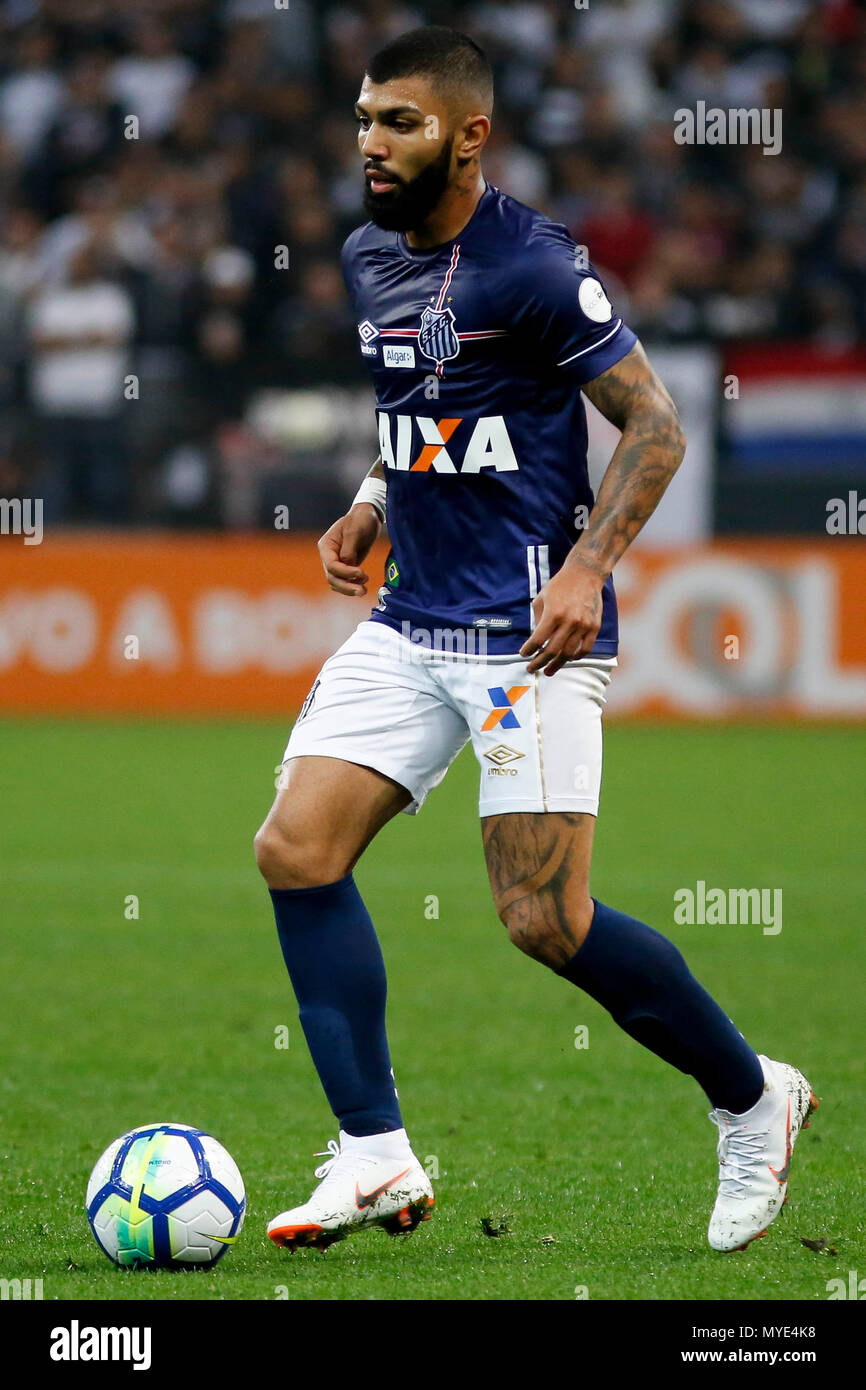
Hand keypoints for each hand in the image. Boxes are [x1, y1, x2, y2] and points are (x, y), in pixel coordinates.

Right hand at [318, 503, 380, 595]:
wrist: (369, 517)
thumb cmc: (360, 520)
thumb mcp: (354, 532)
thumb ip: (349, 550)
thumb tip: (348, 565)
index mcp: (326, 546)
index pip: (331, 565)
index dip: (345, 572)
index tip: (361, 572)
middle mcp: (328, 556)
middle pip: (333, 578)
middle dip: (347, 586)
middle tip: (362, 591)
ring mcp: (336, 562)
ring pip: (337, 583)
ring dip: (350, 589)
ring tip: (364, 590)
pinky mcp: (346, 566)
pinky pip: (345, 581)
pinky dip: (352, 585)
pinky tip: (363, 583)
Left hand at [519, 556, 605, 675]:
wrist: (585, 574)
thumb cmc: (560, 586)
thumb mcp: (542, 599)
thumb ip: (538, 620)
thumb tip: (535, 641)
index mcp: (553, 614)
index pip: (538, 640)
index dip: (529, 650)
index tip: (524, 654)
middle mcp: (569, 621)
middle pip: (552, 651)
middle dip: (539, 662)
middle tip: (532, 668)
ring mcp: (583, 625)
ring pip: (568, 654)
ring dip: (556, 665)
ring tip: (548, 671)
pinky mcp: (594, 627)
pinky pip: (585, 649)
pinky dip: (576, 657)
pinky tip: (568, 659)